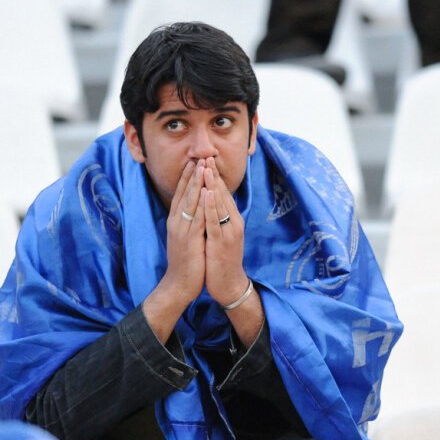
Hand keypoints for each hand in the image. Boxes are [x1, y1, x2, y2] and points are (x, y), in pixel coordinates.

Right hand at [155, 160, 206, 311]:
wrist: (179, 284)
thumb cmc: (185, 263)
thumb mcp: (185, 238)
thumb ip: (188, 223)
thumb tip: (194, 210)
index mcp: (176, 222)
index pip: (181, 194)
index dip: (188, 178)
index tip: (194, 162)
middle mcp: (177, 222)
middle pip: (185, 193)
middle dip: (192, 174)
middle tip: (199, 156)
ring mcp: (182, 230)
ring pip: (190, 202)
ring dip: (197, 183)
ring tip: (202, 166)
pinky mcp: (190, 240)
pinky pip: (197, 218)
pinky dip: (201, 203)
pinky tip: (206, 191)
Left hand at [200, 157, 248, 306]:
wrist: (229, 283)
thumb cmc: (222, 259)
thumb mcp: (222, 234)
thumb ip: (219, 218)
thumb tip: (212, 202)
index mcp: (233, 219)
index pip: (223, 193)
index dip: (215, 176)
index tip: (207, 160)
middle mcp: (233, 222)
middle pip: (223, 194)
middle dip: (213, 175)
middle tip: (206, 156)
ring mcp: (228, 231)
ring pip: (220, 204)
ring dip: (213, 185)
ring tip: (206, 169)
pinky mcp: (221, 242)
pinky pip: (215, 220)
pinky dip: (211, 206)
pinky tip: (207, 193)